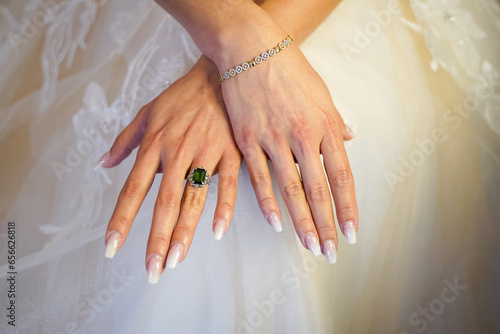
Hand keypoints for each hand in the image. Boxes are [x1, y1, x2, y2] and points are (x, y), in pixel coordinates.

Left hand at [100, 56, 241, 282]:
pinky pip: (229, 185)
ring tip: (176, 260)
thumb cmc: (182, 96)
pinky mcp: (231, 153)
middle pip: (164, 202)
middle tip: (152, 269)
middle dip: (156, 238)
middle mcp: (177, 153)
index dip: (121, 220)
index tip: (112, 247)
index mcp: (154, 144)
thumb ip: (125, 141)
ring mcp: (206, 153)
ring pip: (193, 199)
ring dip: (185, 232)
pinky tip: (216, 232)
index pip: (133, 189)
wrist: (218, 74)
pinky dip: (223, 209)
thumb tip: (103, 164)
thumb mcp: (147, 113)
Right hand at [219, 29, 357, 262]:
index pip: (341, 176)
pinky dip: (267, 202)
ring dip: (301, 221)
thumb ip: (334, 121)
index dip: (347, 208)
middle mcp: (303, 136)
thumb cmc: (289, 68)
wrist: (251, 48)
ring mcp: (273, 139)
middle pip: (318, 190)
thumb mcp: (322, 92)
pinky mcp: (248, 139)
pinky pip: (258, 178)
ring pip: (290, 189)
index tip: (351, 232)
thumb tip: (349, 139)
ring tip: (310, 245)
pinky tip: (276, 223)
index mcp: (326, 125)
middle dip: (327, 224)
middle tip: (330, 251)